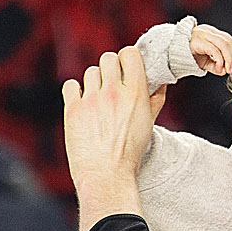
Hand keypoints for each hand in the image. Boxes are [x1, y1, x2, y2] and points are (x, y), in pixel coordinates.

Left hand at [62, 45, 152, 228]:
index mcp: (136, 94)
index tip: (125, 69)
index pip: (129, 54)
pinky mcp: (73, 109)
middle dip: (109, 69)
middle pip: (107, 58)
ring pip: (90, 72)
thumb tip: (160, 83)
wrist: (106, 176)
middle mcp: (113, 92)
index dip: (127, 59)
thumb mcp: (148, 124)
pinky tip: (82, 104)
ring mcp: (91, 100)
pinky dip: (75, 92)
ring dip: (93, 82)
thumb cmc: (129, 154)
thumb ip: (155, 100)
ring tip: (97, 101)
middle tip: (110, 84)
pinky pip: (71, 85)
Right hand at [190, 23, 231, 75]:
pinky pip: (213, 49)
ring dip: (228, 59)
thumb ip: (215, 65)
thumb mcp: (204, 61)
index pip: (229, 40)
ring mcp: (202, 34)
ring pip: (223, 44)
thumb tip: (224, 71)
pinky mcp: (197, 40)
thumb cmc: (187, 55)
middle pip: (228, 41)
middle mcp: (208, 31)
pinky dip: (219, 59)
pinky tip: (218, 67)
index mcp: (211, 33)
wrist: (170, 53)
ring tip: (226, 69)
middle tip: (230, 69)